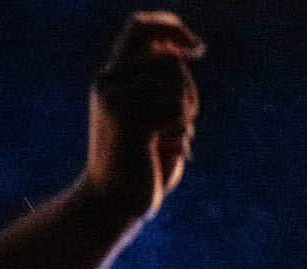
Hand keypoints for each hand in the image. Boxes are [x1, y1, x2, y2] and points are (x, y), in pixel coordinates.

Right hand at [84, 12, 205, 220]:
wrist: (112, 202)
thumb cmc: (142, 165)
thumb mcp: (154, 119)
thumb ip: (165, 86)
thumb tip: (185, 51)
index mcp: (113, 76)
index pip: (140, 27)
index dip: (171, 28)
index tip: (197, 49)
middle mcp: (109, 81)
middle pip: (170, 62)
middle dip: (188, 94)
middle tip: (178, 127)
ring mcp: (115, 99)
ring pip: (177, 88)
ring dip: (185, 118)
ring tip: (167, 141)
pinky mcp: (127, 121)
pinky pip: (176, 111)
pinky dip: (181, 132)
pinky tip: (163, 150)